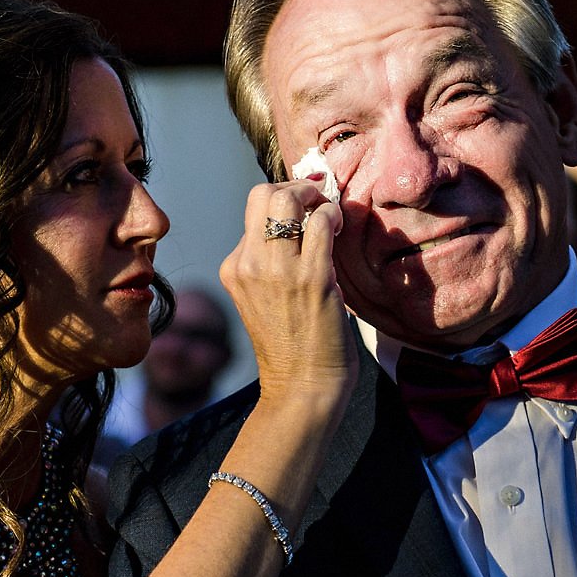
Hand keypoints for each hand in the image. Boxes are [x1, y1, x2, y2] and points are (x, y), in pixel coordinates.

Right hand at [223, 180, 357, 415]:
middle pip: (263, 193)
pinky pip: (323, 223)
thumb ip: (275, 263)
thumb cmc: (293, 348)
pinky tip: (342, 231)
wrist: (301, 388)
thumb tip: (305, 226)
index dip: (284, 202)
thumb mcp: (265, 298)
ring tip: (332, 217)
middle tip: (320, 202)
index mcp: (234, 267)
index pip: (254, 212)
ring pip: (289, 198)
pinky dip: (336, 217)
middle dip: (297, 188)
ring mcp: (278, 269)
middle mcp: (248, 263)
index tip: (308, 209)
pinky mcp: (312, 278)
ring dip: (318, 199)